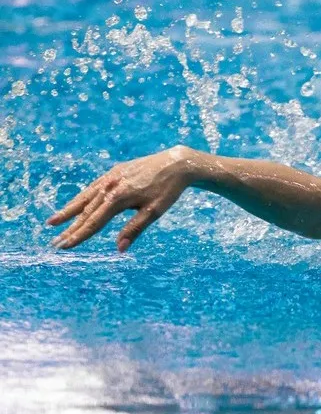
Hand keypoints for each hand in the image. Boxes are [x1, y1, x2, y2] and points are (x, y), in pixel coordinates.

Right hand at [47, 146, 199, 250]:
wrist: (176, 163)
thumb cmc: (167, 190)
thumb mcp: (154, 212)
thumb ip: (134, 229)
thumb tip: (119, 249)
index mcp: (119, 197)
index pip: (94, 221)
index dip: (79, 235)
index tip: (65, 247)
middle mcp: (110, 186)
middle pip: (86, 212)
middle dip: (70, 229)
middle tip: (55, 243)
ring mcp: (110, 177)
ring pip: (85, 198)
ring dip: (68, 211)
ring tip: (52, 223)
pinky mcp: (113, 172)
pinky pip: (93, 188)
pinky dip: (81, 198)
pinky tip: (74, 206)